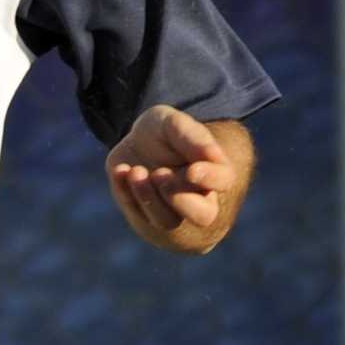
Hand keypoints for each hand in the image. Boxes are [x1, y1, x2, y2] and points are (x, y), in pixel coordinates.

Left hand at [106, 105, 246, 249]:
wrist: (136, 143)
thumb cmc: (163, 133)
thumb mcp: (172, 123)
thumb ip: (192, 136)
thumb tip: (211, 154)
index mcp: (213, 172)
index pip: (223, 181)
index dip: (210, 178)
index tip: (192, 170)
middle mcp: (197, 198)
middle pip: (203, 216)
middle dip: (181, 199)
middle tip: (159, 174)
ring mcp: (170, 212)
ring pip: (166, 221)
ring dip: (149, 197)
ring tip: (136, 171)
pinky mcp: (144, 217)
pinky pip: (136, 214)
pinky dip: (126, 193)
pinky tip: (121, 170)